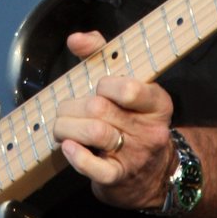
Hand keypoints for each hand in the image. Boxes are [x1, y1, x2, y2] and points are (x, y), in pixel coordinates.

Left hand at [52, 30, 176, 210]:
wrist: (154, 173)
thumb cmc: (131, 117)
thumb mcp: (126, 82)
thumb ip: (100, 52)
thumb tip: (75, 39)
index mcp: (156, 102)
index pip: (129, 89)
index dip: (105, 86)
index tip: (99, 88)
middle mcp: (150, 129)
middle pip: (100, 108)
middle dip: (73, 106)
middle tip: (64, 109)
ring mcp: (136, 155)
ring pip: (95, 132)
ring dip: (67, 127)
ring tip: (60, 127)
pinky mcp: (120, 178)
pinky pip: (96, 168)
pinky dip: (76, 156)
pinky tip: (67, 147)